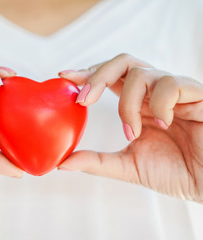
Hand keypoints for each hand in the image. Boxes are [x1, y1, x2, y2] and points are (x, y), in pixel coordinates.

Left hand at [58, 53, 202, 202]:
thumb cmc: (176, 171)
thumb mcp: (128, 166)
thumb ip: (97, 162)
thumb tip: (62, 163)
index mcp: (138, 104)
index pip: (110, 77)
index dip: (87, 73)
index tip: (64, 76)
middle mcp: (153, 93)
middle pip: (122, 62)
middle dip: (97, 76)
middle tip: (83, 99)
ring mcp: (174, 91)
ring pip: (141, 73)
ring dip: (128, 104)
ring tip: (134, 131)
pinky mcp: (197, 94)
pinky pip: (170, 85)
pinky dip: (158, 106)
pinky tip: (164, 124)